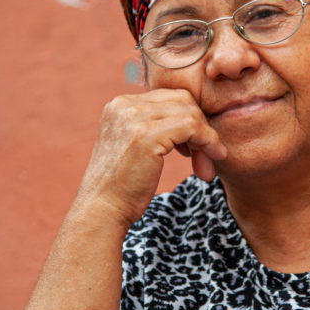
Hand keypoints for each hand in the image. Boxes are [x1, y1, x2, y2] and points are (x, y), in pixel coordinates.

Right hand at [75, 89, 226, 225]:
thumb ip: (153, 128)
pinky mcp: (147, 135)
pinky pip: (193, 126)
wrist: (102, 211)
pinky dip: (207, 142)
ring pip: (191, 113)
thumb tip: (193, 121)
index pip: (171, 98)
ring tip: (205, 167)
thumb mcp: (136, 148)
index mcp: (121, 105)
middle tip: (206, 159)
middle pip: (184, 100)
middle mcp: (124, 105)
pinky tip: (206, 166)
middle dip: (201, 128)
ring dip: (207, 140)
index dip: (191, 121)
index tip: (195, 149)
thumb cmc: (123, 187)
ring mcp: (134, 118)